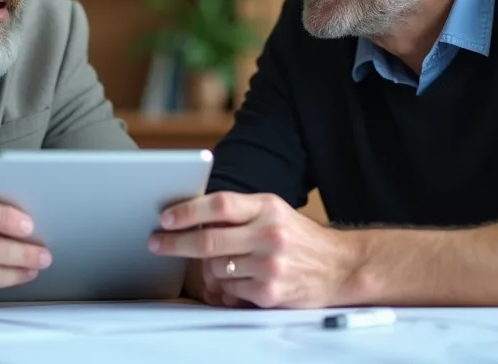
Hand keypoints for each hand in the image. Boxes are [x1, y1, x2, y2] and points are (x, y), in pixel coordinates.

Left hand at [149, 191, 355, 308]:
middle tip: (158, 242)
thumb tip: (191, 217)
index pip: (220, 204)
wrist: (340, 267)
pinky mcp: (270, 293)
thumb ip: (239, 213)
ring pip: (215, 267)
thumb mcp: (274, 212)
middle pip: (209, 239)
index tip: (166, 217)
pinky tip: (240, 280)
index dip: (188, 211)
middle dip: (176, 242)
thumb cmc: (299, 238)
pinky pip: (229, 290)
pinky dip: (226, 287)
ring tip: (223, 263)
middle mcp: (270, 234)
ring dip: (209, 267)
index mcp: (268, 207)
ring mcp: (270, 265)